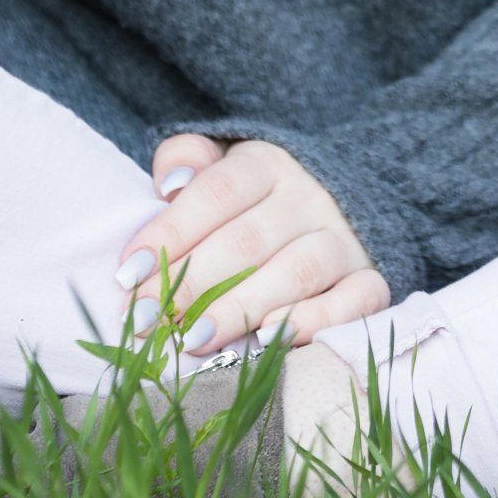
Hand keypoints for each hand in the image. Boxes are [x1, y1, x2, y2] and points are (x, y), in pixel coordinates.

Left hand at [114, 133, 391, 353]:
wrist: (352, 194)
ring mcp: (344, 239)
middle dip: (191, 284)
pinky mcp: (371, 278)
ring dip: (241, 307)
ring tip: (195, 338)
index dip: (170, 234)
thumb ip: (187, 158)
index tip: (127, 275)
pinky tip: (269, 339)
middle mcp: (309, 196)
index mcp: (266, 162)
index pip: (215, 194)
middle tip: (148, 322)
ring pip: (296, 271)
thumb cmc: (259, 193)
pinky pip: (354, 301)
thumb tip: (169, 185)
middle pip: (247, 240)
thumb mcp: (222, 159)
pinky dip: (315, 321)